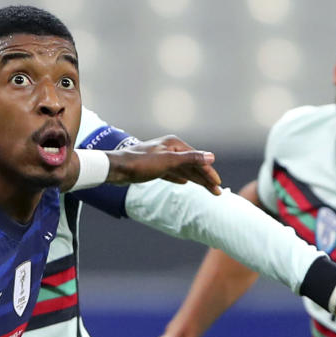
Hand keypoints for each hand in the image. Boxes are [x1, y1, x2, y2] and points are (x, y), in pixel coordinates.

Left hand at [107, 136, 221, 194]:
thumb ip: (190, 159)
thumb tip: (211, 156)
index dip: (209, 173)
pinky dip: (180, 178)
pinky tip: (184, 183)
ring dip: (195, 179)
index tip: (218, 185)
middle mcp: (169, 148)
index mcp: (175, 144)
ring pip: (183, 170)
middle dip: (205, 178)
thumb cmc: (141, 163)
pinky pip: (172, 173)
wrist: (117, 168)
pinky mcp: (153, 167)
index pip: (198, 159)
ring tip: (206, 189)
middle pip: (192, 165)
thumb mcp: (168, 161)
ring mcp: (161, 157)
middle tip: (217, 192)